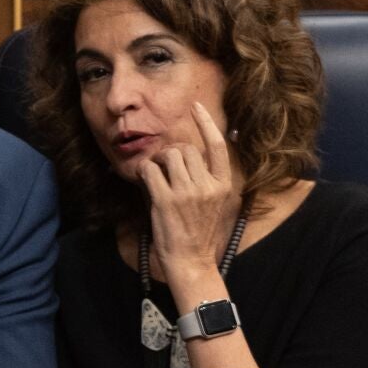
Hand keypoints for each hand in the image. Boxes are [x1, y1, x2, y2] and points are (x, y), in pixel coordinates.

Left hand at [138, 102, 238, 281]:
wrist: (191, 260)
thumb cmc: (198, 231)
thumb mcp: (211, 202)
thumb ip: (203, 178)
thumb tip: (182, 154)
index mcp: (223, 185)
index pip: (218, 145)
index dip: (206, 123)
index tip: (196, 107)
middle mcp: (207, 186)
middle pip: (186, 149)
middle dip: (171, 153)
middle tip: (164, 168)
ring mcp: (187, 193)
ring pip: (168, 156)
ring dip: (157, 161)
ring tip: (156, 177)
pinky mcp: (166, 200)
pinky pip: (150, 170)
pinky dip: (144, 172)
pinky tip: (146, 182)